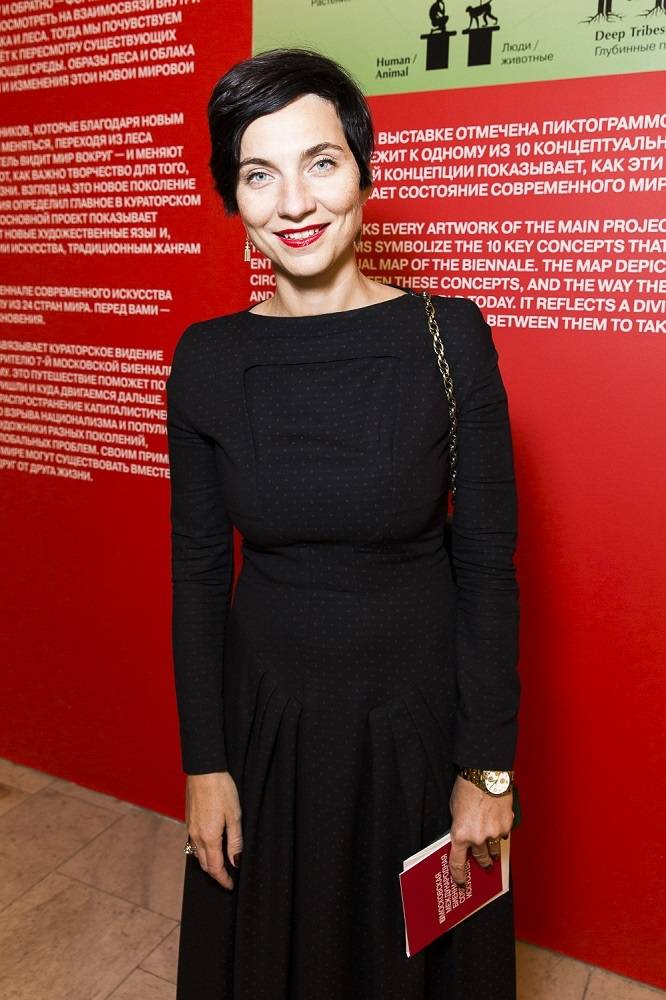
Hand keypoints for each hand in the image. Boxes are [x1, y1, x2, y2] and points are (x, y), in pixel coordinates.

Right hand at [185, 771, 242, 889]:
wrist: (203, 769)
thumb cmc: (221, 789)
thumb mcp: (235, 816)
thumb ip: (235, 841)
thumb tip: (236, 862)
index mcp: (209, 837)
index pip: (215, 867)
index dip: (223, 879)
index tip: (231, 886)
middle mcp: (196, 835)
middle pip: (204, 864)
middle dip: (215, 874)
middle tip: (227, 878)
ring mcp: (190, 827)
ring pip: (197, 854)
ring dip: (208, 863)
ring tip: (220, 865)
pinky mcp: (189, 819)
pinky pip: (194, 842)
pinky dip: (202, 850)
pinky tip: (210, 846)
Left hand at [448, 775, 512, 888]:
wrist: (486, 775)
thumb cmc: (467, 788)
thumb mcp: (454, 809)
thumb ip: (459, 825)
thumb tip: (464, 835)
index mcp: (460, 835)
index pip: (457, 862)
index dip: (458, 875)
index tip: (461, 882)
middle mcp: (477, 838)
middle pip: (480, 858)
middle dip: (482, 862)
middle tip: (484, 866)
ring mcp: (494, 833)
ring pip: (494, 849)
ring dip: (493, 852)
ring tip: (494, 856)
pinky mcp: (506, 825)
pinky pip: (503, 835)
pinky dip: (500, 833)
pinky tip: (499, 828)